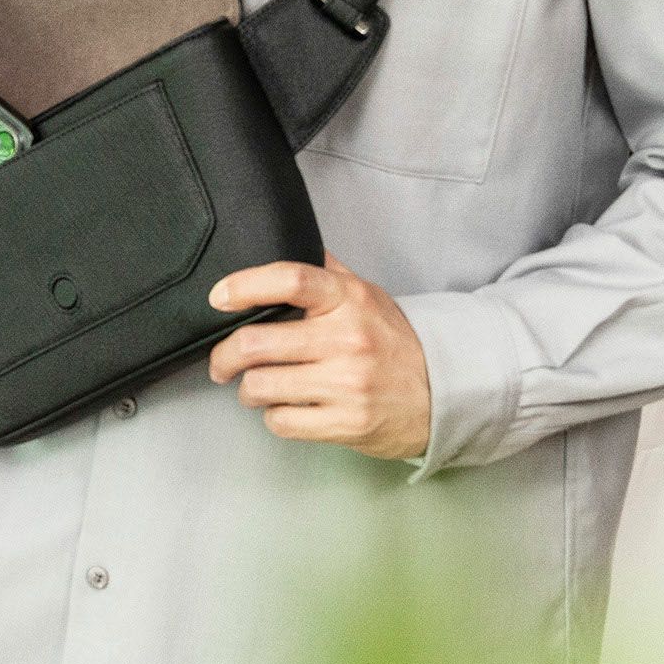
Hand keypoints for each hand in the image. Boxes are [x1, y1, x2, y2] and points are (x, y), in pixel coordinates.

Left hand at [205, 252, 430, 460]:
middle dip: (225, 356)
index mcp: (348, 300)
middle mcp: (347, 339)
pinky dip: (273, 416)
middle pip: (256, 343)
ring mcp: (347, 384)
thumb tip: (285, 241)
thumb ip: (325, 271)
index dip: (244, 286)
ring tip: (257, 386)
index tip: (219, 297)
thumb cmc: (394, 341)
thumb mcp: (366, 294)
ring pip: (260, 386)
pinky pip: (281, 421)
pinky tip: (286, 406)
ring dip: (248, 389)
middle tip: (222, 361)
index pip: (289, 280)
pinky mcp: (346, 423)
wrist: (444, 392)